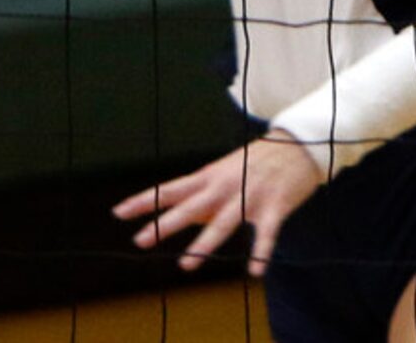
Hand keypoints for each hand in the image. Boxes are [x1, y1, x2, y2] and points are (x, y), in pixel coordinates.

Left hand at [113, 133, 321, 276]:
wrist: (297, 144)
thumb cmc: (256, 161)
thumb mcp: (224, 172)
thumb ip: (203, 195)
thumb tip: (179, 214)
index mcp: (210, 176)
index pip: (171, 189)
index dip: (146, 200)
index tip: (119, 211)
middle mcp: (225, 185)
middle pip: (190, 207)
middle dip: (165, 225)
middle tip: (141, 240)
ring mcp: (250, 195)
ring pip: (223, 222)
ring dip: (204, 243)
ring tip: (186, 264)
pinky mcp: (275, 206)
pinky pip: (266, 233)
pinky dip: (261, 252)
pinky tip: (255, 271)